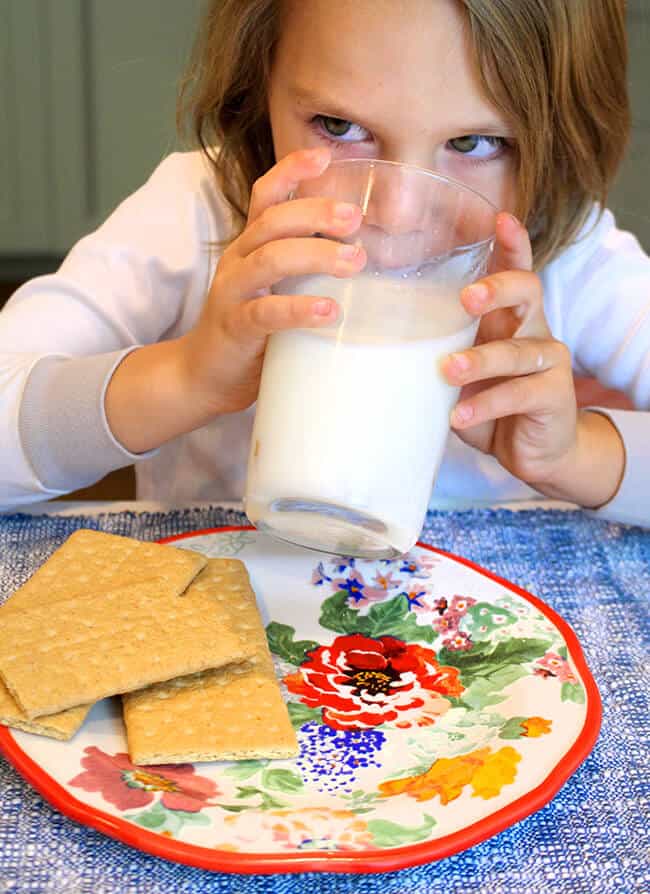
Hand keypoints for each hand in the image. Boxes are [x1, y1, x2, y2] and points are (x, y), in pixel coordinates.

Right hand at [182, 147, 364, 414]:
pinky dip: (300, 310)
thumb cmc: (250, 330)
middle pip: (273, 220)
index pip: (266, 196)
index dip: (291, 171)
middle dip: (317, 212)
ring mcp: (233, 293)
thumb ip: (306, 271)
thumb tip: (366, 256)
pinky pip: (266, 312)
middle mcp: (238, 260)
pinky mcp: (235, 328)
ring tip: (354, 261)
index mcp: (250, 246)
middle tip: (356, 218)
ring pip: (271, 258)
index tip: (325, 156)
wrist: (203, 375)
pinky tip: (329, 312)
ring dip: (316, 254)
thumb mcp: (277, 289)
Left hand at [441, 213, 623, 505]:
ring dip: (481, 359)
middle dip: (498, 288)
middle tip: (466, 299)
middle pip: (528, 291)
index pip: (516, 270)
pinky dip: (485, 405)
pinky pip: (520, 394)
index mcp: (509, 319)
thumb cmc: (488, 405)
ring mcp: (549, 363)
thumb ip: (439, 353)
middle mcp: (534, 332)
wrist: (533, 453)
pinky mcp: (554, 396)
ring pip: (519, 349)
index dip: (512, 244)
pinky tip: (458, 417)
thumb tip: (374, 338)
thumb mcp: (461, 375)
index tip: (499, 219)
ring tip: (448, 372)